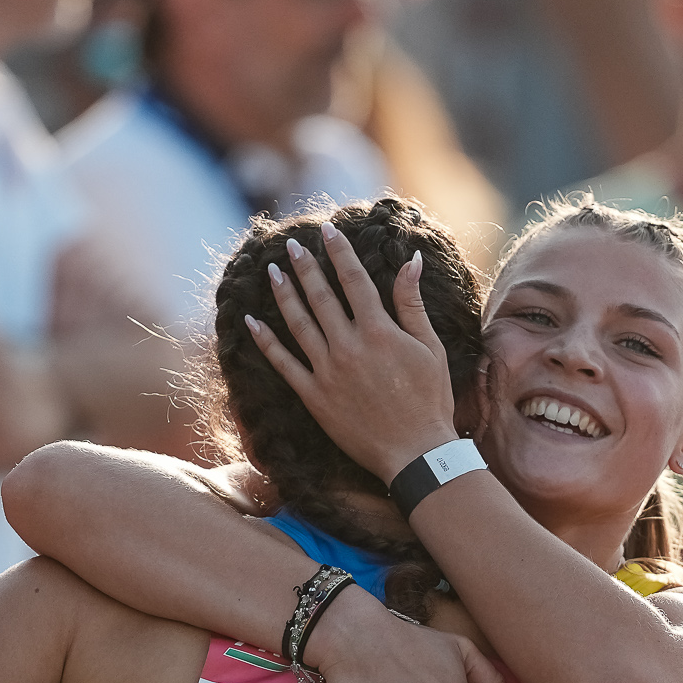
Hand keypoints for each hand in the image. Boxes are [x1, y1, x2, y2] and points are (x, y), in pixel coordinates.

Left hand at [246, 230, 456, 482]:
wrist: (415, 452)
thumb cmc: (430, 400)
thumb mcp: (429, 347)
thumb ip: (412, 303)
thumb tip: (410, 259)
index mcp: (378, 330)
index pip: (353, 279)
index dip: (338, 252)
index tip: (326, 230)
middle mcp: (348, 345)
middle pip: (320, 296)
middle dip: (304, 266)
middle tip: (290, 245)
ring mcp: (327, 371)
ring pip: (298, 324)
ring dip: (283, 295)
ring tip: (271, 272)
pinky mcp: (314, 397)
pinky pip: (283, 364)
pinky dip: (266, 341)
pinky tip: (252, 322)